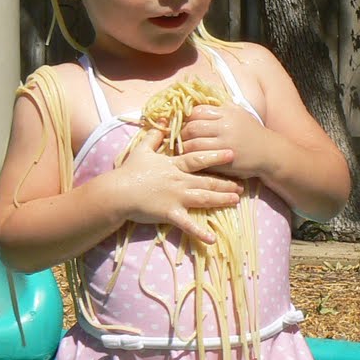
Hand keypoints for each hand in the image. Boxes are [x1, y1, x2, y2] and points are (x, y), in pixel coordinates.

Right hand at [116, 129, 240, 244]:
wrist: (117, 192)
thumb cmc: (129, 171)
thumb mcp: (142, 149)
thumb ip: (154, 135)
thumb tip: (162, 120)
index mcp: (173, 165)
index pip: (199, 159)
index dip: (216, 156)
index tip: (231, 154)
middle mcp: (179, 180)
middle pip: (207, 181)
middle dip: (226, 183)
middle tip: (242, 185)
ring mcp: (176, 197)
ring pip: (204, 198)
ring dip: (221, 200)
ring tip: (236, 201)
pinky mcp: (170, 213)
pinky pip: (187, 224)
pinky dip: (200, 232)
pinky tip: (212, 239)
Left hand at [178, 103, 268, 178]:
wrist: (270, 153)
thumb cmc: (253, 133)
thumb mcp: (241, 114)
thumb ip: (223, 107)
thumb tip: (203, 104)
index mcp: (228, 113)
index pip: (198, 111)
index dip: (188, 118)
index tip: (185, 124)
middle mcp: (226, 127)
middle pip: (193, 127)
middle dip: (182, 134)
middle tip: (179, 139)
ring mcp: (225, 144)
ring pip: (194, 144)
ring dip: (184, 148)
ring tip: (182, 150)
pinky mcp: (225, 161)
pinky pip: (202, 159)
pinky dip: (193, 159)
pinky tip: (190, 159)